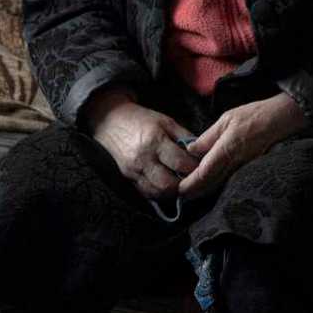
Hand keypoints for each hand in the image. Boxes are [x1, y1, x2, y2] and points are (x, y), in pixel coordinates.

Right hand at [83, 89, 198, 199]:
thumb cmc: (141, 119)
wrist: (109, 122)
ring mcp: (133, 171)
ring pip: (158, 192)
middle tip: (194, 179)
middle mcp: (143, 158)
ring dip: (173, 192)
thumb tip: (202, 152)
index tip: (203, 166)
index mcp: (155, 140)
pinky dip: (160, 193)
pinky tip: (168, 186)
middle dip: (185, 184)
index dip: (195, 168)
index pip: (180, 163)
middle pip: (169, 184)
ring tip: (182, 183)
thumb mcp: (165, 121)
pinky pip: (147, 193)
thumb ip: (184, 137)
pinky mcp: (127, 178)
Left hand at [176, 92, 307, 199]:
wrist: (280, 120)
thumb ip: (208, 137)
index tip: (179, 190)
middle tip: (179, 195)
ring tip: (190, 192)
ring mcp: (241, 168)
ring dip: (203, 190)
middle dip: (194, 192)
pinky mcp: (247, 169)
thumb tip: (191, 149)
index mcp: (225, 150)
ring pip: (218, 185)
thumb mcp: (226, 119)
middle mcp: (233, 163)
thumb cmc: (254, 116)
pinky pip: (228, 180)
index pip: (203, 174)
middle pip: (210, 185)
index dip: (190, 184)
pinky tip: (208, 183)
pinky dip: (215, 184)